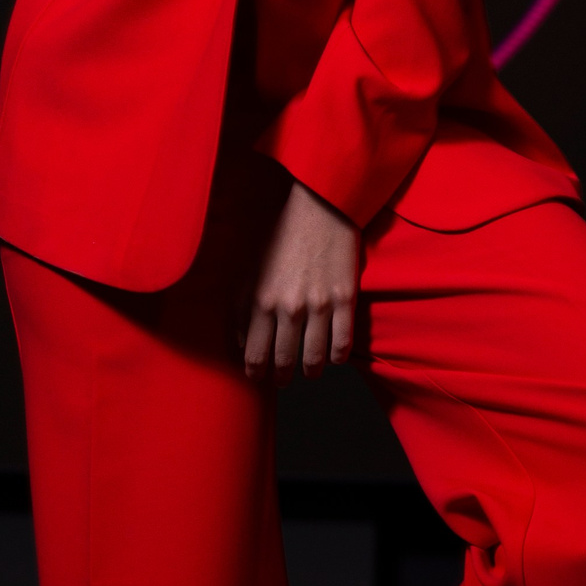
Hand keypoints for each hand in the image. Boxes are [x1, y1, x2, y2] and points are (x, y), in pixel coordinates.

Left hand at [242, 179, 357, 381]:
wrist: (318, 205)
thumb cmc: (278, 233)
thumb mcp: (248, 268)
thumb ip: (241, 307)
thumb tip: (240, 342)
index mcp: (260, 301)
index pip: (255, 354)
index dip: (255, 372)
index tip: (256, 378)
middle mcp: (288, 308)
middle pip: (284, 360)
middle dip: (281, 376)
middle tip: (282, 381)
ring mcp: (319, 305)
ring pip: (315, 357)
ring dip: (310, 371)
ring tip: (308, 373)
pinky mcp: (345, 299)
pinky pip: (343, 342)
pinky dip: (337, 357)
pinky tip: (333, 359)